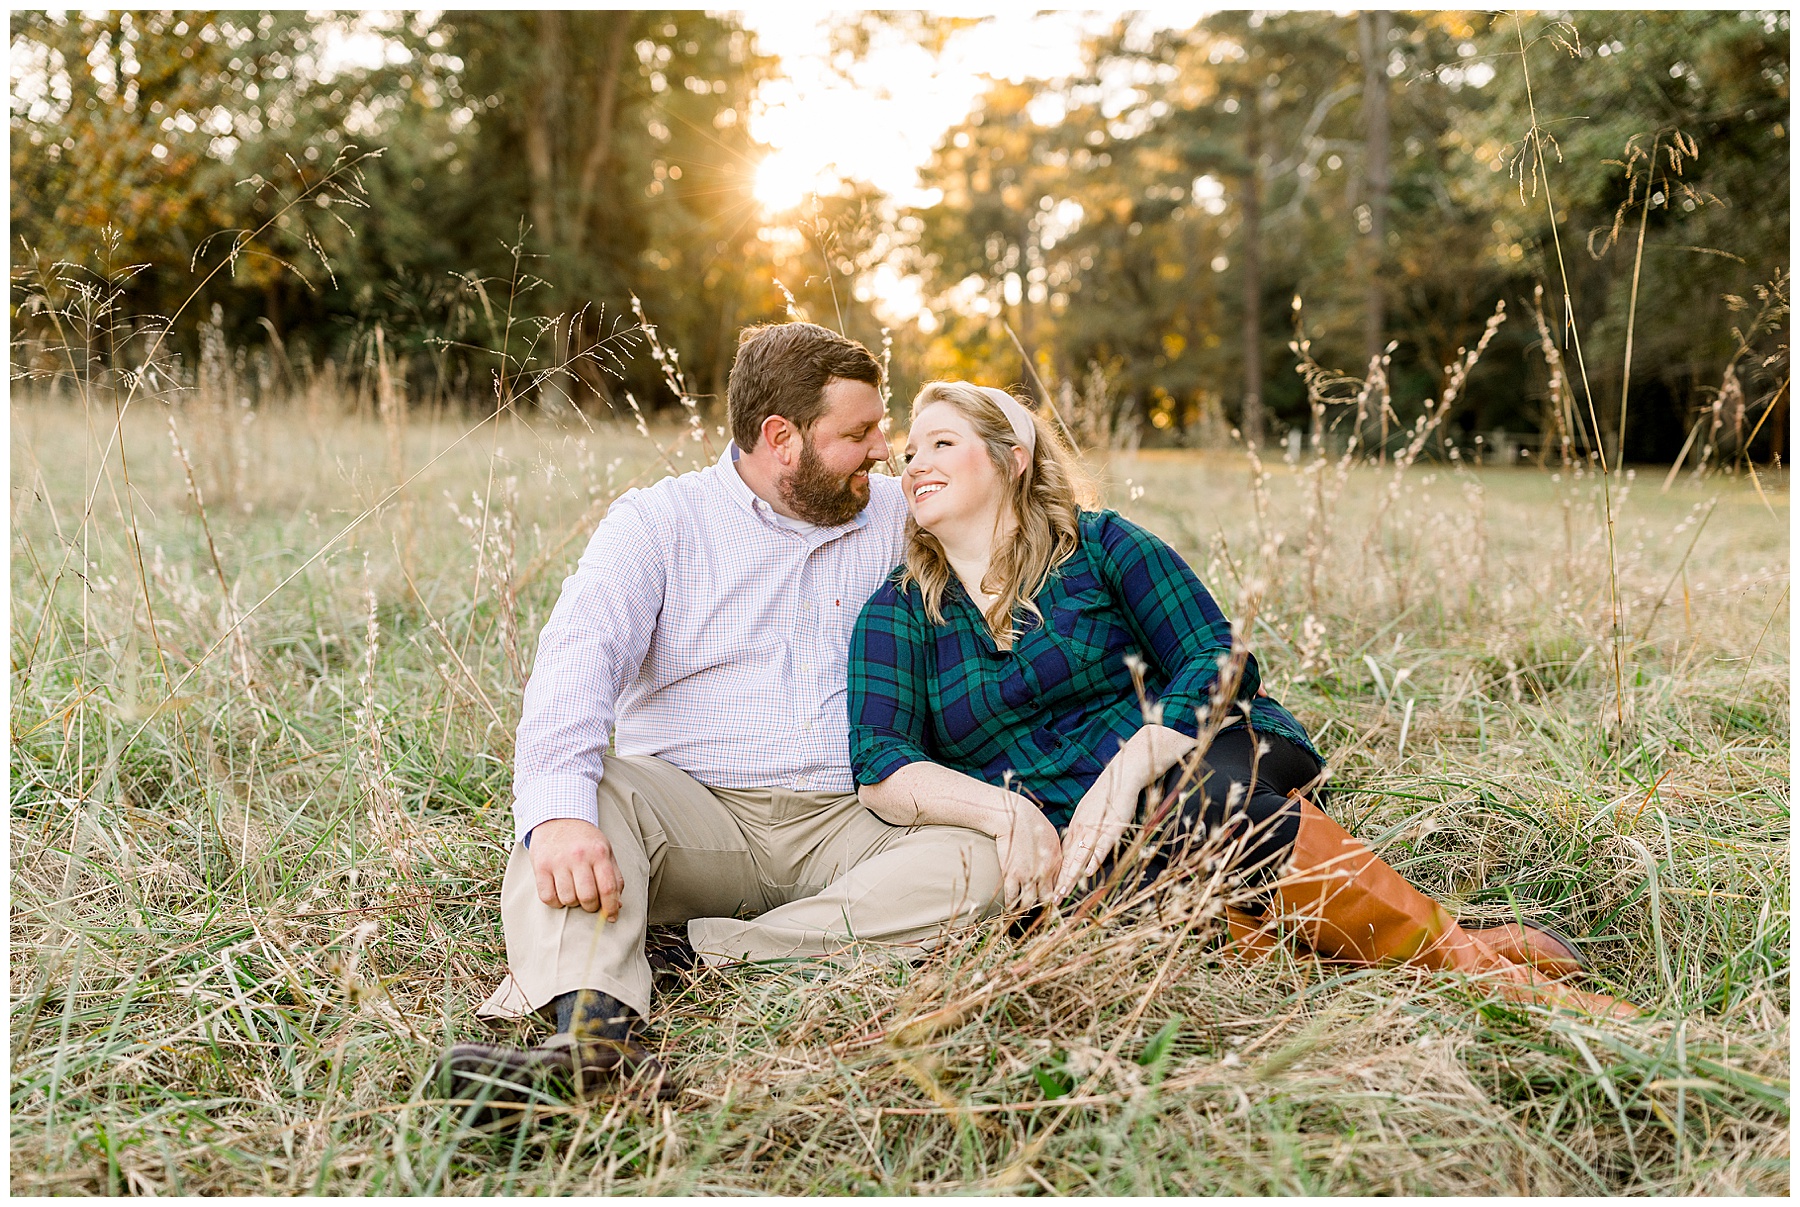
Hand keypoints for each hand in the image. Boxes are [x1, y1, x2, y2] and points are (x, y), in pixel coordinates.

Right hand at [527, 818, 622, 918]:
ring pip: (568, 899)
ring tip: (574, 892)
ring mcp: (558, 861)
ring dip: (573, 902)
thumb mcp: (605, 851)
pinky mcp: (540, 866)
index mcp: (599, 853)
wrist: (558, 817)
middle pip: (587, 897)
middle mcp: (578, 856)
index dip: (611, 908)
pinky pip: (547, 897)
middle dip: (591, 906)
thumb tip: (617, 905)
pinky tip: (559, 893)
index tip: (611, 917)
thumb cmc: (585, 840)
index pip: (608, 888)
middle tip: (590, 902)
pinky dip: (555, 902)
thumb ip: (614, 877)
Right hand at [994, 800, 1062, 912]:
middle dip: (1042, 907)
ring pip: (1029, 901)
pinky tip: (1009, 907)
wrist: (1014, 816)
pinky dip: (1011, 904)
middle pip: (1046, 898)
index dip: (1054, 897)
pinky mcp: (1012, 874)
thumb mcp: (1051, 837)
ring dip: (1026, 908)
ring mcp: (1028, 875)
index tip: (1050, 903)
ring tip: (1022, 912)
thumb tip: (1054, 864)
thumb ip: (1054, 853)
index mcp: (1057, 862)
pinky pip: (1012, 897)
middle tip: (1038, 912)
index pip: (1058, 886)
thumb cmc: (1031, 822)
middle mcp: (1045, 871)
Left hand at [1054, 774, 1140, 898]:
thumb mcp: (1088, 814)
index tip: (1051, 891)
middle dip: (1060, 882)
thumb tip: (1075, 846)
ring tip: (1064, 892)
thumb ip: (1081, 830)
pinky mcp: (1110, 829)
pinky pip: (1100, 846)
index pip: (1064, 857)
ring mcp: (1094, 830)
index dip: (1058, 875)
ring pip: (1080, 856)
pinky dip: (1094, 859)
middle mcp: (1081, 831)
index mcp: (1076, 829)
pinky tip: (1089, 872)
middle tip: (1052, 900)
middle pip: (1068, 860)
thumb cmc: (1106, 796)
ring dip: (1072, 875)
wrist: (1120, 778)